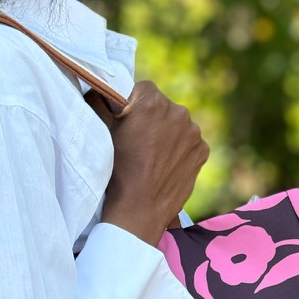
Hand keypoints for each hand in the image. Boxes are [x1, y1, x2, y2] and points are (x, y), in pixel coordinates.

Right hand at [88, 82, 208, 246]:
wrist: (139, 210)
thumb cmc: (117, 171)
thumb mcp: (102, 132)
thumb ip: (98, 101)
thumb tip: (97, 87)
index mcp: (152, 101)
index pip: (142, 89)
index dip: (132, 106)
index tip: (127, 124)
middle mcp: (178, 111)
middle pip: (162, 107)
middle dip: (152, 119)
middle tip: (139, 145)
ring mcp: (193, 132)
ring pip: (178, 125)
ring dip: (168, 135)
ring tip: (152, 159)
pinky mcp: (202, 151)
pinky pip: (190, 144)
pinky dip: (180, 152)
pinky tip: (166, 167)